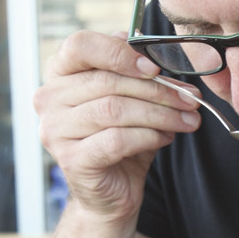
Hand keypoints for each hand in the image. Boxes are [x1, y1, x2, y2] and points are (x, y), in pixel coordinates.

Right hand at [33, 31, 200, 222]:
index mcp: (59, 74)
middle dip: (157, 90)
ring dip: (159, 114)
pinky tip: (165, 138)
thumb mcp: (131, 99)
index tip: (155, 68)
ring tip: (185, 120)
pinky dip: (148, 136)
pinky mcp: (71, 159)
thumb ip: (137, 72)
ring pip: (114, 110)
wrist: (111, 192)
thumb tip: (155, 50)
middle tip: (190, 99)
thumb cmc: (120, 140)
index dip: (119, 52)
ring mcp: (55, 130)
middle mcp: (49, 99)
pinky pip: (116, 139)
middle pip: (107, 81)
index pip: (80, 45)